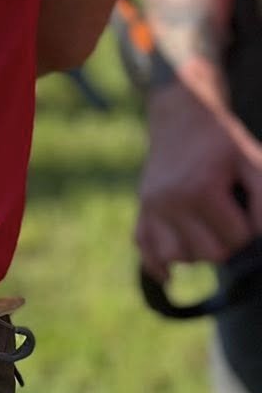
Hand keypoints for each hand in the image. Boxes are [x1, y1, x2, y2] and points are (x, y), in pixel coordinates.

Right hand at [136, 79, 261, 276]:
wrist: (181, 116)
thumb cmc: (222, 141)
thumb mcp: (252, 161)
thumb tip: (261, 236)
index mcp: (201, 189)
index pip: (236, 239)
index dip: (248, 230)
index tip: (244, 209)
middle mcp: (171, 201)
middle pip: (208, 254)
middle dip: (226, 242)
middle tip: (228, 219)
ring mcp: (152, 206)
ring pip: (177, 257)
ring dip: (197, 251)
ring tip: (206, 231)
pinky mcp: (142, 208)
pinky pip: (143, 249)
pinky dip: (157, 266)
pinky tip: (171, 276)